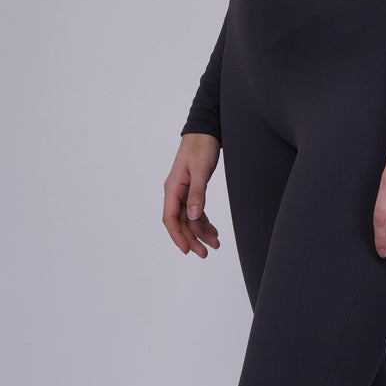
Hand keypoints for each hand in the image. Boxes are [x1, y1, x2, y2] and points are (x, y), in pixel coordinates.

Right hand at [163, 133, 221, 256]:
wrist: (205, 131)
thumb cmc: (200, 147)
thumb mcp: (200, 170)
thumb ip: (197, 193)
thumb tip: (193, 216)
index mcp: (173, 188)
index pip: (170, 218)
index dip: (177, 236)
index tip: (187, 250)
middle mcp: (176, 192)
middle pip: (181, 222)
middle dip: (192, 238)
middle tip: (205, 253)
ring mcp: (184, 191)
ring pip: (190, 218)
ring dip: (201, 232)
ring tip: (215, 244)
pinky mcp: (193, 189)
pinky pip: (196, 210)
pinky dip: (204, 221)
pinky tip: (213, 231)